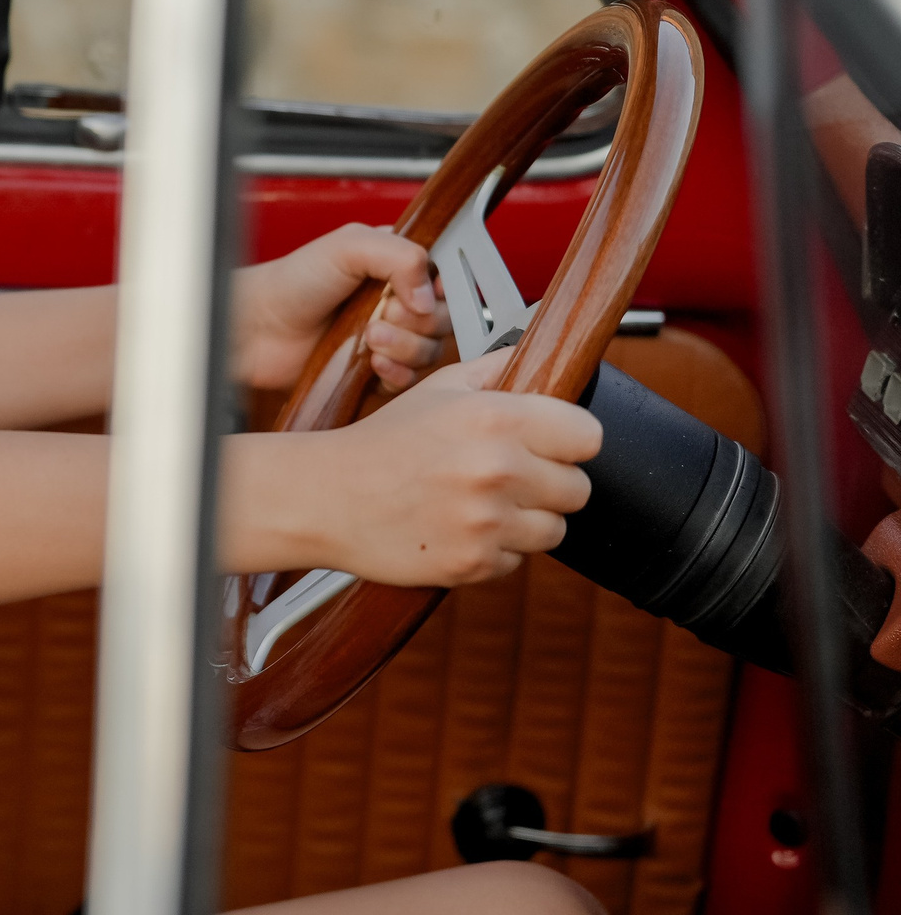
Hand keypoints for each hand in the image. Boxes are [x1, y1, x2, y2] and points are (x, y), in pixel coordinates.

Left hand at [233, 223, 449, 393]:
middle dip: (417, 320)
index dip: (438, 289)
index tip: (414, 293)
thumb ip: (401, 255)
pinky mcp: (374, 370)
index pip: (445, 278)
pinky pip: (409, 379)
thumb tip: (430, 295)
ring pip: (429, 351)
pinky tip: (373, 364)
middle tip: (382, 315)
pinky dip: (397, 373)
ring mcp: (386, 337)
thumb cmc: (291, 282)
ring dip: (404, 347)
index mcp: (394, 265)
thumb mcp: (348, 246)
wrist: (256, 328)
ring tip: (369, 339)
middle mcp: (395, 300)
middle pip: (443, 318)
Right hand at [259, 348, 600, 587]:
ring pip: (554, 530)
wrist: (325, 497)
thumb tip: (546, 351)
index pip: (589, 436)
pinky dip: (495, 550)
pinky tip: (459, 529)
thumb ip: (499, 368)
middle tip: (508, 478)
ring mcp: (487, 522)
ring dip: (526, 521)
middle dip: (548, 484)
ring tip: (483, 506)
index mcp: (496, 417)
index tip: (549, 445)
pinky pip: (516, 561)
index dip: (569, 441)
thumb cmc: (381, 442)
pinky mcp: (473, 563)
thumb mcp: (438, 388)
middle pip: (578, 489)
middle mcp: (498, 469)